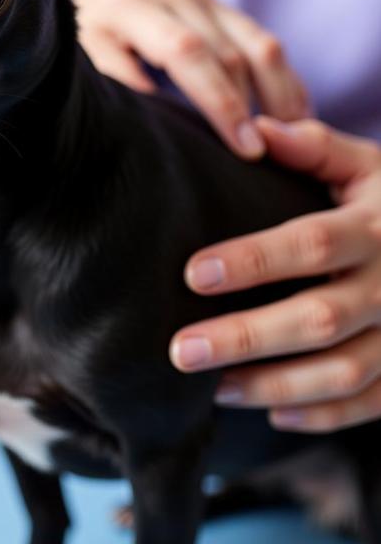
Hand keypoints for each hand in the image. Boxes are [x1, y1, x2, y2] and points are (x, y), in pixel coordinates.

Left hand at [68, 0, 310, 157]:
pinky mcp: (211, 2)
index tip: (246, 147)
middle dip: (255, 107)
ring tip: (297, 136)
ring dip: (280, 91)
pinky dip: (278, 74)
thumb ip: (116, 84)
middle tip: (275, 156)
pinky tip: (291, 109)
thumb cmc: (73, 37)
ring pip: (256, 41)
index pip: (188, 53)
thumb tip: (158, 124)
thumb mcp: (80, 61)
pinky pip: (257, 36)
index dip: (220, 102)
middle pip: (229, 51)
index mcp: (130, 4)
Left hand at [170, 117, 380, 431]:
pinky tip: (270, 414)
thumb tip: (254, 128)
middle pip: (318, 319)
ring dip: (273, 386)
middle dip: (246, 338)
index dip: (252, 260)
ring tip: (210, 389)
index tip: (191, 274)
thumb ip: (314, 147)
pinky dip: (323, 415)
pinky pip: (371, 403)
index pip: (309, 244)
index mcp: (374, 229)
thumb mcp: (366, 165)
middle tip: (180, 350)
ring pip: (343, 372)